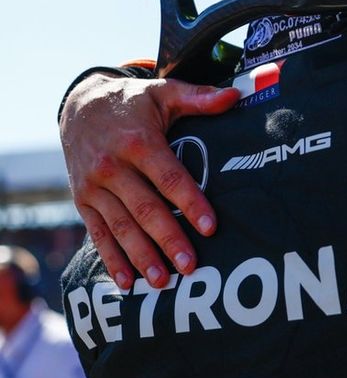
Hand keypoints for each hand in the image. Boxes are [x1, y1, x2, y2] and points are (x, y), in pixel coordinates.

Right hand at [59, 73, 238, 288]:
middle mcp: (112, 167)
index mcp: (138, 142)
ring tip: (162, 281)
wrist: (79, 105)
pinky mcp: (82, 201)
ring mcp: (94, 187)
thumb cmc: (133, 102)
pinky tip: (126, 284)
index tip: (211, 227)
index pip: (168, 177)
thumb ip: (199, 97)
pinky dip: (111, 260)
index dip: (190, 202)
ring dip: (141, 256)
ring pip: (120, 227)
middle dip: (168, 239)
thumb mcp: (163, 93)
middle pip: (145, 209)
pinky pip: (97, 234)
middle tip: (190, 267)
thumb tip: (235, 95)